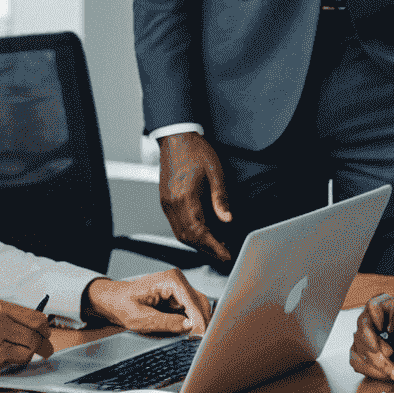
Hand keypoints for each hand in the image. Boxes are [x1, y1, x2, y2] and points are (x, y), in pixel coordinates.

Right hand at [0, 299, 52, 377]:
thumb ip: (9, 317)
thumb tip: (36, 327)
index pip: (34, 315)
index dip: (44, 327)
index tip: (46, 333)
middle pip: (36, 331)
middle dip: (44, 342)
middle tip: (46, 349)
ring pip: (31, 345)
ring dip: (31, 352)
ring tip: (24, 354)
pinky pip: (20, 358)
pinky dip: (21, 360)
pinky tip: (12, 359)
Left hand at [83, 270, 212, 335]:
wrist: (113, 300)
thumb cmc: (122, 305)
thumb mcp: (141, 318)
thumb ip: (166, 322)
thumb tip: (190, 326)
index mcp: (170, 280)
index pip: (193, 301)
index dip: (199, 320)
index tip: (201, 337)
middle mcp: (178, 280)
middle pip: (200, 302)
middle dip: (203, 322)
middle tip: (202, 342)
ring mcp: (179, 287)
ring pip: (199, 306)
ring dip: (199, 322)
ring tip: (196, 340)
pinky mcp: (178, 296)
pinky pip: (191, 309)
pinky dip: (193, 321)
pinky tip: (190, 333)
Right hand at [158, 132, 233, 267]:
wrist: (176, 137)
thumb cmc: (196, 150)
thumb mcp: (216, 172)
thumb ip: (221, 198)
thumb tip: (228, 220)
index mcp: (184, 197)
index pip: (199, 232)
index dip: (214, 246)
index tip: (227, 255)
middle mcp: (172, 204)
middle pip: (188, 238)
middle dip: (207, 249)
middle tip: (225, 254)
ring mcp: (166, 204)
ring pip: (180, 234)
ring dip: (198, 243)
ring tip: (217, 245)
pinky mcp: (165, 202)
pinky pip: (176, 225)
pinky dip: (190, 234)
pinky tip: (203, 232)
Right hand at [349, 293, 393, 381]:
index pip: (376, 304)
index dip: (374, 320)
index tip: (383, 337)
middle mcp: (388, 317)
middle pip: (365, 325)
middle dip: (374, 346)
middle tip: (389, 361)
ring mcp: (381, 333)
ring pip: (360, 342)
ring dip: (373, 360)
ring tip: (393, 373)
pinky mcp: (379, 348)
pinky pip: (361, 356)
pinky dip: (370, 367)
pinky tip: (386, 374)